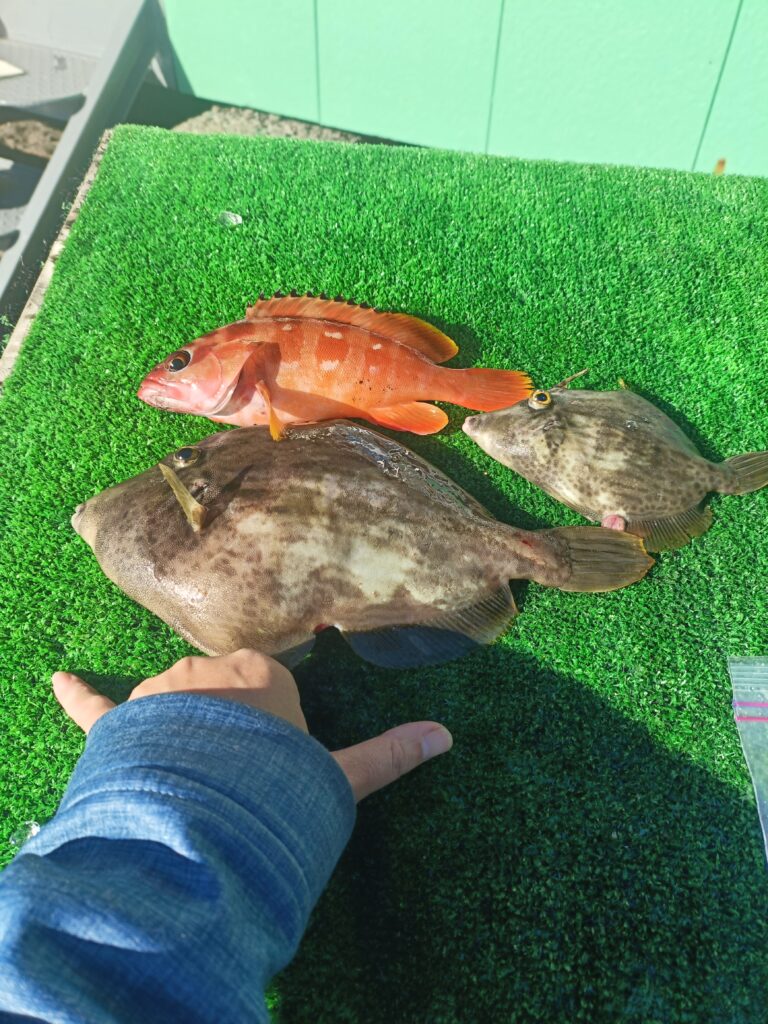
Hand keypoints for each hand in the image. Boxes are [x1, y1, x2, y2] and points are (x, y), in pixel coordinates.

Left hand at [52, 649, 452, 801]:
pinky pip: (96, 709)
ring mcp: (157, 695)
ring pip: (168, 704)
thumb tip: (445, 736)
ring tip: (191, 784)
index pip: (269, 690)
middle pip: (219, 695)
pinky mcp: (118, 725)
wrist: (202, 819)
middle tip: (237, 781)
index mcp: (260, 674)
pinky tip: (56, 682)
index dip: (273, 731)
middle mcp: (205, 672)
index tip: (273, 765)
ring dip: (174, 733)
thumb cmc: (274, 790)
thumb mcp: (337, 777)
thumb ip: (387, 754)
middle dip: (226, 730)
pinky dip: (79, 699)